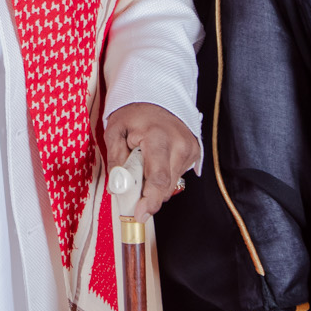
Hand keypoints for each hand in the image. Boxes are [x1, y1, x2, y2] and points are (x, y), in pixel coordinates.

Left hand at [103, 103, 201, 217]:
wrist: (157, 95)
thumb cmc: (134, 113)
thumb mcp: (115, 131)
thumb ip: (116, 160)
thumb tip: (118, 188)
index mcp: (158, 138)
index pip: (158, 179)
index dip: (149, 202)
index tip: (140, 215)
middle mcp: (179, 145)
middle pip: (166, 187)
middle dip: (148, 196)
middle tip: (132, 193)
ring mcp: (190, 149)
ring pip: (172, 184)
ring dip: (155, 184)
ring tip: (143, 165)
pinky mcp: (195, 153)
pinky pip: (177, 175)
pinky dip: (164, 175)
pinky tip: (155, 162)